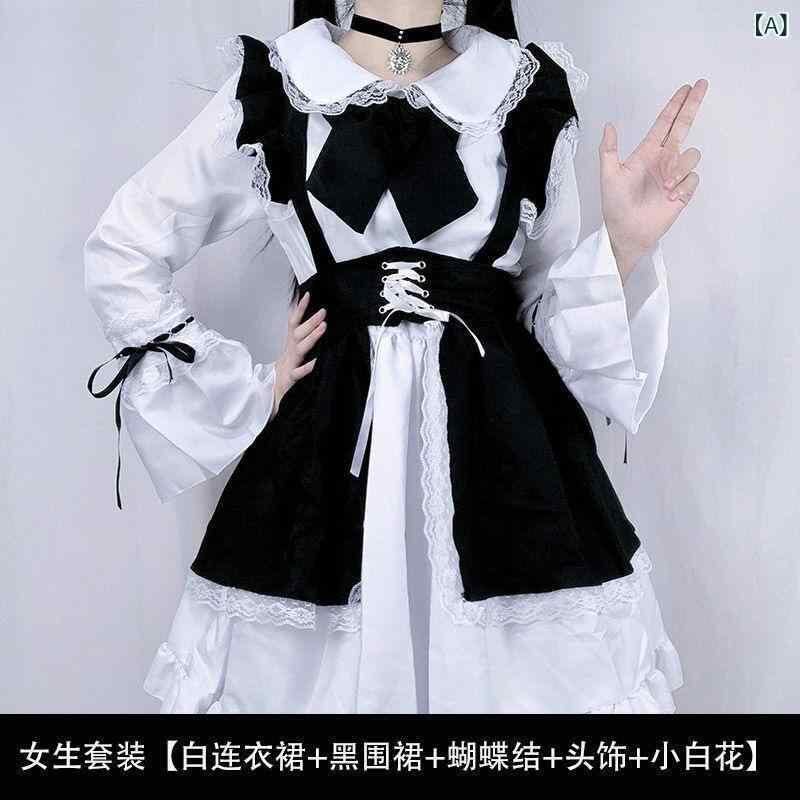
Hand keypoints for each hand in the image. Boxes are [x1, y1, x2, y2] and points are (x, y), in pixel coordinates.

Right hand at [271, 291, 325, 419]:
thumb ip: (302, 336)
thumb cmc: (287, 369)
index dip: (300, 308)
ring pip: (301, 348)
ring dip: (312, 337)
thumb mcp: (293, 351)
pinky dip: (307, 367)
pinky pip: (299, 372)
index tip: (308, 294)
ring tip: (324, 327)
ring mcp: (290, 364)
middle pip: (299, 333)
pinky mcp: (291, 378)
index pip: (294, 322)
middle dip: (311, 321)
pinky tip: (317, 362)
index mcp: (291, 344)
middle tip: (323, 311)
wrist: (272, 392)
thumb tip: (315, 321)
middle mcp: (290, 351)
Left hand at [599, 79, 708, 281]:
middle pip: (683, 127)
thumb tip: (609, 125)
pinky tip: (671, 196)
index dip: (675, 105)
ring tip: (665, 186)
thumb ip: (608, 150)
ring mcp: (675, 175)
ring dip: (680, 168)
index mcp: (647, 153)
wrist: (627, 232)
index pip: (664, 123)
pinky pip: (693, 178)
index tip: (687, 88)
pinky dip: (684, 186)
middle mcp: (663, 160)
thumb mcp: (608, 176)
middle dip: (692, 106)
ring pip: (691, 155)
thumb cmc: (615, 206)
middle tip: (702, 85)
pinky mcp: (683, 191)